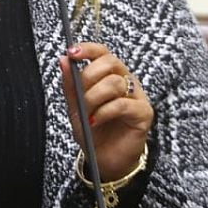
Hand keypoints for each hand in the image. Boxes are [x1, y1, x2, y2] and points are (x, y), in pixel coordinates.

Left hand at [59, 42, 152, 180]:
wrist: (104, 158)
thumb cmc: (93, 130)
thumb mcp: (75, 106)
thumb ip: (71, 84)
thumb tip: (63, 60)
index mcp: (110, 75)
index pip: (103, 52)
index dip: (88, 49)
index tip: (72, 52)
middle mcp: (126, 81)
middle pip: (110, 63)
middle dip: (89, 77)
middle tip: (80, 96)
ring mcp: (137, 96)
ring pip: (114, 83)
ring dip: (94, 99)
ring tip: (87, 114)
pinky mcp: (144, 113)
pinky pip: (122, 104)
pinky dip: (104, 112)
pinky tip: (95, 121)